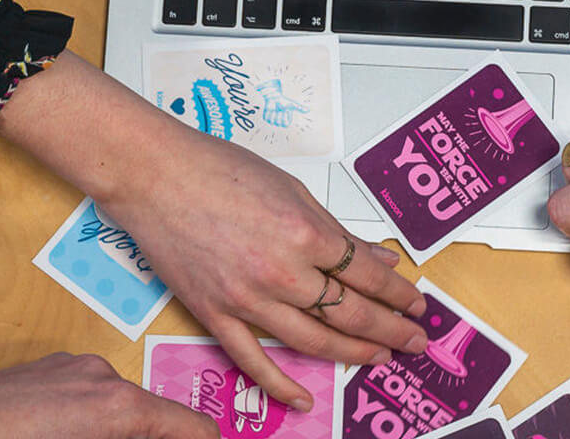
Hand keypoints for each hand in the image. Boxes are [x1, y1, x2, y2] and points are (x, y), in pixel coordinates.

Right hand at [0, 56, 426, 413]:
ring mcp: (246, 300)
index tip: (416, 304)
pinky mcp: (215, 315)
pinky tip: (305, 400)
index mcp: (305, 233)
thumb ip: (334, 229)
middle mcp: (281, 272)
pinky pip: (253, 360)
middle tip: (416, 341)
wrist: (153, 176)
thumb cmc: (218, 169)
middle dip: (391, 330)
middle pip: (350, 314)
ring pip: (313, 341)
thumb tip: (376, 257)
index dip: (399, 294)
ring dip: (354, 354)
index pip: (367, 275)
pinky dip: (281, 385)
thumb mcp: (291, 188)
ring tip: (381, 359)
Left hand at [0, 352, 215, 438]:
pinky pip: (89, 402)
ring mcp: (71, 369)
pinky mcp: (45, 372)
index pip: (192, 428)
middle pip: (155, 420)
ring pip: (120, 412)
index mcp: (116, 407)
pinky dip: (95, 425)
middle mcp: (101, 377)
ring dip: (123, 434)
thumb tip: (175, 438)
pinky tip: (68, 438)